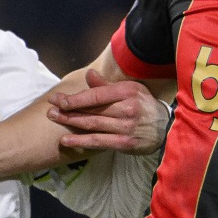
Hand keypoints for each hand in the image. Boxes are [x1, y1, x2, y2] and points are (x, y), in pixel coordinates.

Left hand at [46, 68, 169, 152]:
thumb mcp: (131, 90)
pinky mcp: (124, 143)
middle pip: (92, 109)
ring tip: (54, 119)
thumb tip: (89, 74)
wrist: (166, 129)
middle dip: (68, 109)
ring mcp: (125, 127)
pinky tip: (66, 140)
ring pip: (93, 125)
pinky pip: (98, 142)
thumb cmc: (145, 107)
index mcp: (127, 92)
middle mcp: (126, 109)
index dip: (75, 97)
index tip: (58, 98)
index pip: (96, 94)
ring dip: (71, 123)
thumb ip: (108, 86)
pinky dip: (81, 141)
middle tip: (50, 109)